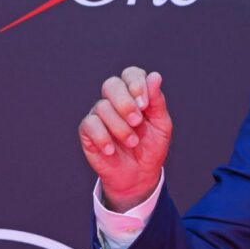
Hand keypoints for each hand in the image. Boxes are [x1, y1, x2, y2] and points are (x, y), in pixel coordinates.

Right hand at [79, 67, 172, 211]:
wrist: (140, 174)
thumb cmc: (151, 147)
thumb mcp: (161, 125)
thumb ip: (157, 101)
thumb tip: (155, 77)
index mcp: (134, 95)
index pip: (131, 74)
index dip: (136, 83)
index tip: (145, 104)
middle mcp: (115, 101)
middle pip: (111, 84)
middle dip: (126, 103)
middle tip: (138, 121)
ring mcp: (99, 115)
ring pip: (102, 107)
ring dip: (120, 127)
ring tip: (132, 143)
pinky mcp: (88, 131)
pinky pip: (90, 125)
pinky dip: (104, 138)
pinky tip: (113, 150)